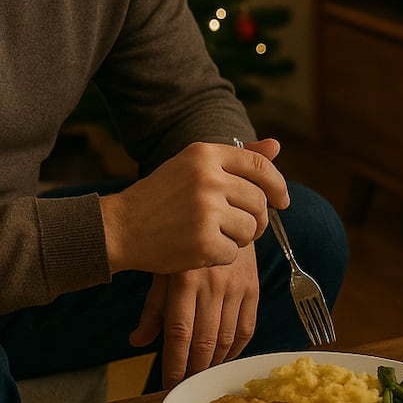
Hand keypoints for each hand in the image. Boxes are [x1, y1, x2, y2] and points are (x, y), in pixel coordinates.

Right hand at [99, 138, 286, 275]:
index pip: (259, 164)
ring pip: (251, 228)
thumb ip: (236, 158)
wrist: (121, 227)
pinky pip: (234, 253)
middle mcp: (208, 177)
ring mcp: (206, 210)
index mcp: (205, 154)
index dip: (277, 184)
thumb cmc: (160, 197)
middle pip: (258, 200)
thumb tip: (277, 146)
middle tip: (240, 226)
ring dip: (240, 238)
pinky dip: (221, 256)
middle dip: (256, 218)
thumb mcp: (193, 166)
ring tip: (217, 235)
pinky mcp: (203, 241)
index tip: (281, 200)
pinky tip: (201, 248)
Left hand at [128, 246, 258, 387]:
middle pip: (203, 341)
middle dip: (193, 371)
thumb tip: (137, 342)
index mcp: (184, 279)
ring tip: (201, 377)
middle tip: (185, 387)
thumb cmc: (184, 244)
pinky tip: (223, 358)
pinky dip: (235, 350)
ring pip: (226, 339)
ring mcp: (235, 286)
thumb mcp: (163, 269)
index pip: (179, 333)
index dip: (174, 364)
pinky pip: (246, 328)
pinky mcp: (253, 287)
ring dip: (213, 364)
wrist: (222, 214)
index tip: (168, 386)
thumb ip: (153, 308)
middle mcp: (212, 284)